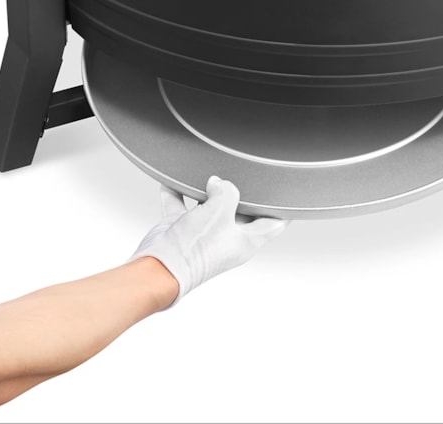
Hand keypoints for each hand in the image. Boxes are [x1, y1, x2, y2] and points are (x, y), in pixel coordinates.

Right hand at [130, 176, 288, 304]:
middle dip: (240, 192)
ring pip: (211, 206)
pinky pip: (182, 205)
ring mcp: (205, 235)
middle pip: (241, 210)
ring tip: (207, 176)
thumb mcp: (220, 211)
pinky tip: (174, 182)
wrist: (156, 268)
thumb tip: (218, 183)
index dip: (283, 209)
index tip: (286, 194)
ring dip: (208, 191)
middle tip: (240, 176)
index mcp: (246, 241)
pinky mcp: (182, 230)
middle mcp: (227, 239)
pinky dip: (178, 193)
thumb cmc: (192, 251)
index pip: (274, 224)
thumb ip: (226, 190)